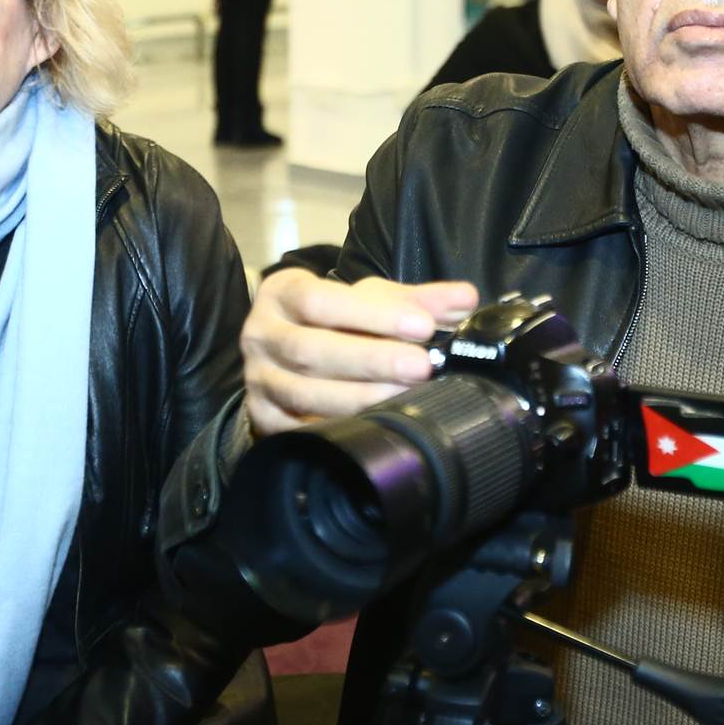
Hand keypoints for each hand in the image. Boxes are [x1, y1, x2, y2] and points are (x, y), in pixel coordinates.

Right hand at [238, 268, 477, 434]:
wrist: (287, 345)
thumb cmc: (334, 319)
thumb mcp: (369, 299)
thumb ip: (416, 299)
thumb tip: (465, 299)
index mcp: (283, 294)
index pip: (320, 301)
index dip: (372, 315)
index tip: (421, 325)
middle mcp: (261, 335)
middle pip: (310, 351)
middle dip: (370, 361)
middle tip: (420, 367)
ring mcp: (259, 380)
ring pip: (303, 394)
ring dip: (360, 398)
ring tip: (406, 398)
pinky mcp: (263, 417)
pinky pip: (297, 430)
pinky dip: (336, 430)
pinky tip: (372, 427)